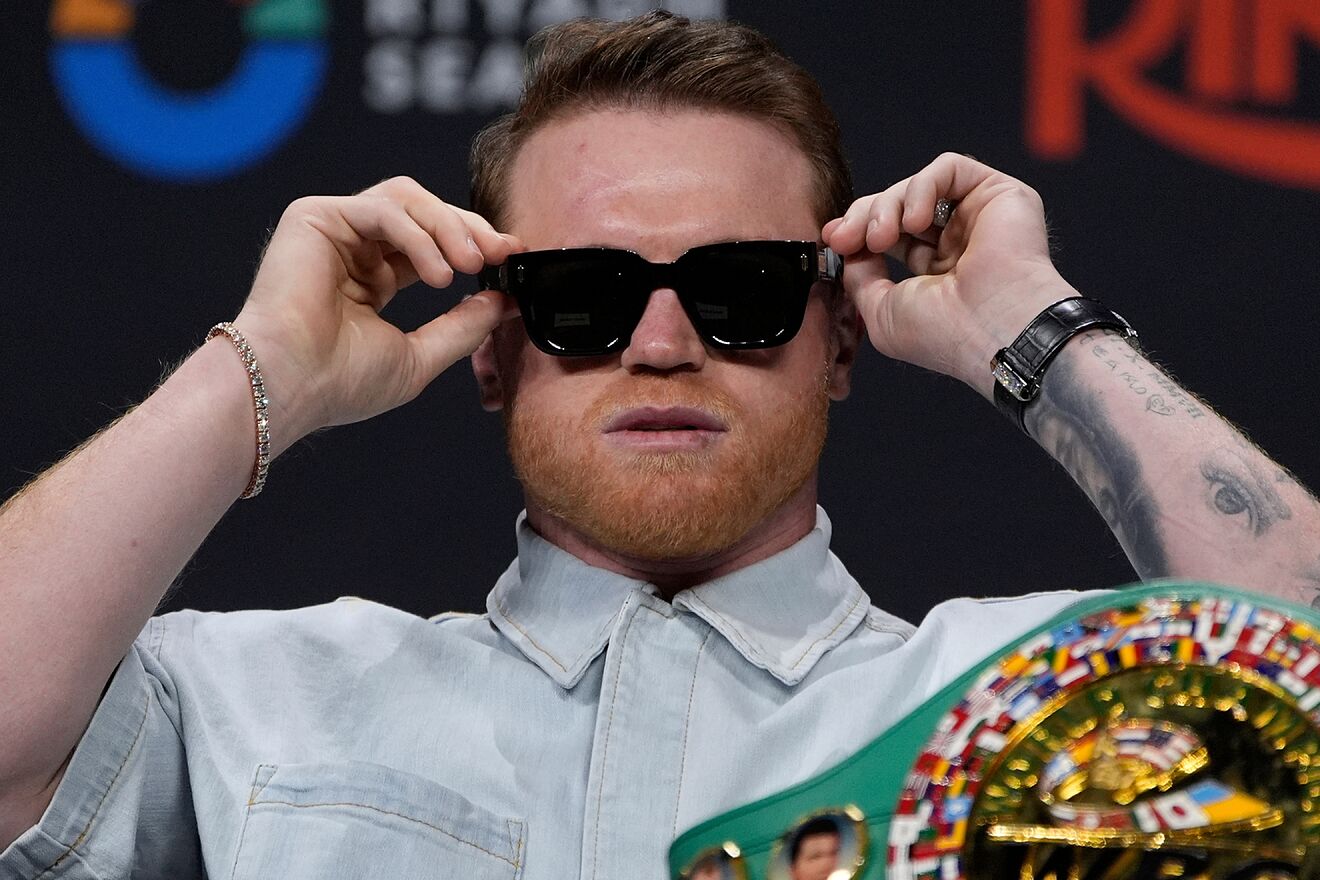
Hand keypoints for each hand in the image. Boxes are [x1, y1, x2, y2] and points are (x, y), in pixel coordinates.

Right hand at [230, 176, 521, 452]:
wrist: (290, 386)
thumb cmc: (341, 382)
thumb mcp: (421, 355)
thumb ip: (463, 326)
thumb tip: (504, 301)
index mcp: (373, 279)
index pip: (434, 244)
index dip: (475, 244)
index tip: (512, 258)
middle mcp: (353, 249)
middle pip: (425, 212)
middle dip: (470, 229)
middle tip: (501, 254)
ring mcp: (333, 229)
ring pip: (407, 200)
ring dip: (448, 227)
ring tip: (470, 266)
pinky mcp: (315, 216)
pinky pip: (383, 209)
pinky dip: (419, 236)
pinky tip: (437, 274)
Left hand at [822, 153, 1078, 398]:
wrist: (994, 329)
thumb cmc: (944, 333)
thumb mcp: (880, 310)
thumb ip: (859, 275)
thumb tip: (848, 248)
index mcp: (935, 273)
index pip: (888, 236)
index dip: (856, 231)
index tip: (832, 239)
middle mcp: (958, 243)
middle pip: (897, 207)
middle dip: (864, 216)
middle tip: (846, 238)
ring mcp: (978, 217)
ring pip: (917, 187)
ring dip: (887, 206)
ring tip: (881, 238)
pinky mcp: (999, 193)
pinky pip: (947, 169)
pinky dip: (921, 188)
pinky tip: (915, 221)